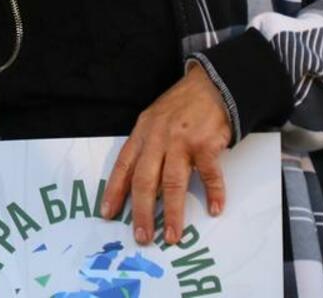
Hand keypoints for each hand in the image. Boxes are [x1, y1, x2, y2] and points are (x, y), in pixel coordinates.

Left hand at [101, 64, 230, 244]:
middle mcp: (157, 139)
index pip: (123, 166)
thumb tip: (136, 183)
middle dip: (141, 211)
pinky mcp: (206, 144)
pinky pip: (209, 174)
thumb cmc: (179, 108)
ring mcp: (182, 142)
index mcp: (141, 134)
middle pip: (144, 180)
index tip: (108, 214)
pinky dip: (213, 193)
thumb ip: (145, 148)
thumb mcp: (152, 122)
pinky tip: (214, 209)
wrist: (209, 86)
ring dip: (172, 212)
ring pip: (173, 182)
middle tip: (142, 236)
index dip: (114, 191)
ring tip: (172, 235)